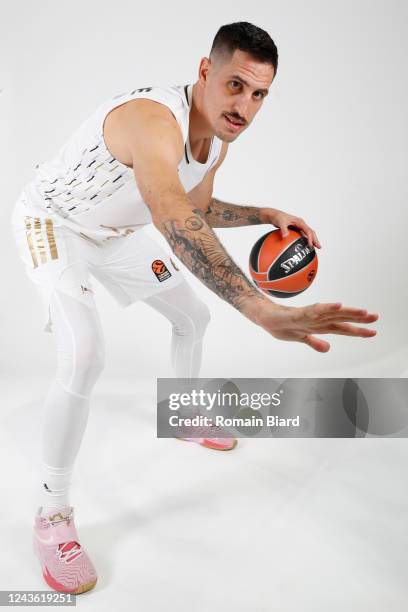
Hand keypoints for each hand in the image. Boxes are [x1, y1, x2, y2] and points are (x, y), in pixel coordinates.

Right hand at [243, 296, 378, 351]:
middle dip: (357, 318)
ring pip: (331, 313)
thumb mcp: (300, 338)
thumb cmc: (280, 324)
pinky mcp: (297, 314)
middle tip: (375, 317)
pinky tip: (337, 305)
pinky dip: (326, 308)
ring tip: (362, 311)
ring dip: (347, 312)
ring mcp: (307, 315)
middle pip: (340, 318)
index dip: (357, 330)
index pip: (341, 327)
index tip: (373, 331)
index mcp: (318, 326)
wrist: (263, 317)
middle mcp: (316, 319)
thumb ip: (314, 342)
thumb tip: (328, 349)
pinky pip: (314, 311)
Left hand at [260, 207, 320, 248]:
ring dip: (312, 241)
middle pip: (311, 232)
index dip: (310, 238)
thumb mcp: (280, 222)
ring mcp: (299, 227)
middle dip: (315, 240)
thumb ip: (283, 229)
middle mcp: (301, 224)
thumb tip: (285, 237)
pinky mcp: (296, 230)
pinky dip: (305, 241)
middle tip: (319, 247)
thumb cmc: (277, 218)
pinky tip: (303, 248)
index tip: (310, 245)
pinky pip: (302, 236)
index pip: (308, 230)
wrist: (274, 215)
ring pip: (308, 234)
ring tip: (314, 249)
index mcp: (300, 222)